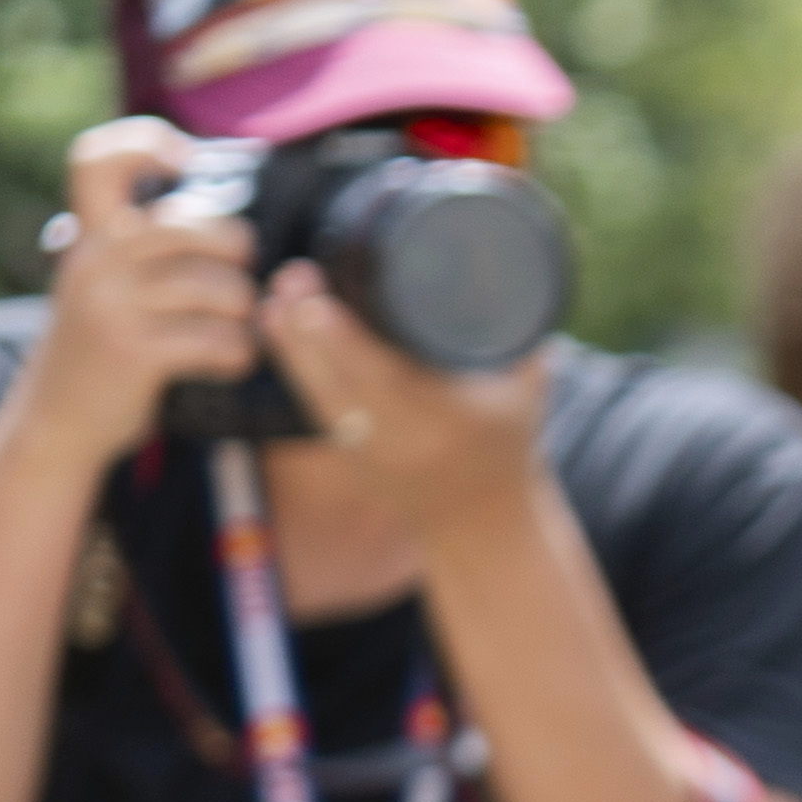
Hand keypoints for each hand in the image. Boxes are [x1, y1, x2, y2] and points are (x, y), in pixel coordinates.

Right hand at [15, 122, 258, 463]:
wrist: (56, 421)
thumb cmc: (101, 345)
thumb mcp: (102, 281)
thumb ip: (140, 244)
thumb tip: (219, 208)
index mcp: (88, 235)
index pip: (96, 158)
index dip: (146, 143)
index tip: (186, 163)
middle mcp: (94, 260)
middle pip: (194, 224)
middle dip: (237, 250)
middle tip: (238, 274)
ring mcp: (112, 305)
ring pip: (220, 287)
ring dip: (245, 313)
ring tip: (236, 327)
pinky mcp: (136, 353)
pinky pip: (220, 339)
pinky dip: (239, 353)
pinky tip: (228, 360)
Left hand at [258, 264, 547, 539]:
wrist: (483, 524)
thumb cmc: (507, 450)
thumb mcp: (528, 400)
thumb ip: (526, 348)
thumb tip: (526, 284)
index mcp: (444, 425)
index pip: (384, 381)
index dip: (344, 342)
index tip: (315, 302)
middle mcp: (399, 441)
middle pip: (336, 382)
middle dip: (304, 329)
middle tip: (290, 277)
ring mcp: (367, 451)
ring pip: (315, 392)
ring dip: (288, 344)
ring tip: (273, 296)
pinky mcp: (346, 454)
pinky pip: (310, 403)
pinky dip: (291, 365)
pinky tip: (273, 328)